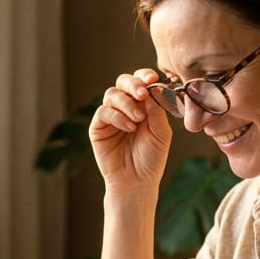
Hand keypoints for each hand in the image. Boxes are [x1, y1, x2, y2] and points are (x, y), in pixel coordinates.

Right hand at [89, 69, 172, 195]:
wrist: (137, 182)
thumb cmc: (151, 159)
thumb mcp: (161, 133)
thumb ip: (158, 110)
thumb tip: (152, 88)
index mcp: (142, 105)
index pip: (141, 82)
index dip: (145, 76)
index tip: (153, 79)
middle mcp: (125, 107)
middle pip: (123, 82)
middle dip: (133, 84)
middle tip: (142, 94)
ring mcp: (111, 117)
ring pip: (112, 94)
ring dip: (126, 103)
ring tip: (138, 119)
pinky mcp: (98, 128)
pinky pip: (103, 112)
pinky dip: (117, 116)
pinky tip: (129, 127)